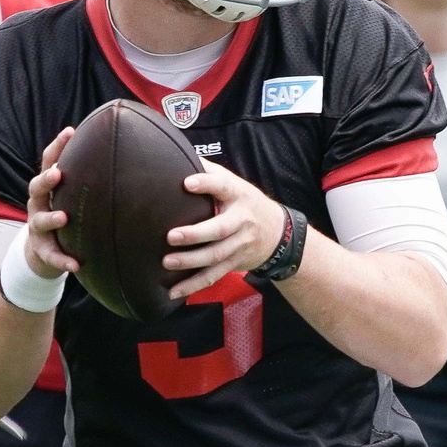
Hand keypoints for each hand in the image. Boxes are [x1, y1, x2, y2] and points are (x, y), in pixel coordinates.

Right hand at [24, 127, 80, 281]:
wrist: (44, 252)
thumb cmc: (64, 216)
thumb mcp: (70, 197)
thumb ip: (87, 181)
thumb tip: (122, 157)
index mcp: (47, 188)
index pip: (49, 162)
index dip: (57, 147)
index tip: (70, 132)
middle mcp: (38, 204)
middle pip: (36, 187)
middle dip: (46, 180)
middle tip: (58, 175)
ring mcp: (37, 227)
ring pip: (40, 221)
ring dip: (51, 218)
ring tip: (64, 218)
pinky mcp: (42, 250)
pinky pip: (52, 256)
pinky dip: (62, 260)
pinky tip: (75, 265)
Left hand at [163, 160, 285, 298]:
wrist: (278, 234)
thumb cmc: (245, 203)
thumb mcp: (234, 183)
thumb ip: (209, 172)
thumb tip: (177, 153)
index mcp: (238, 196)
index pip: (223, 187)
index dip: (207, 184)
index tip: (187, 183)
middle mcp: (241, 221)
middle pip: (219, 230)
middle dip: (195, 234)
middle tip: (171, 236)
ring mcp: (239, 245)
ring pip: (215, 257)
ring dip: (190, 262)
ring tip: (167, 262)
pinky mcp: (234, 264)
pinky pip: (212, 276)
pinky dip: (192, 286)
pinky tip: (174, 292)